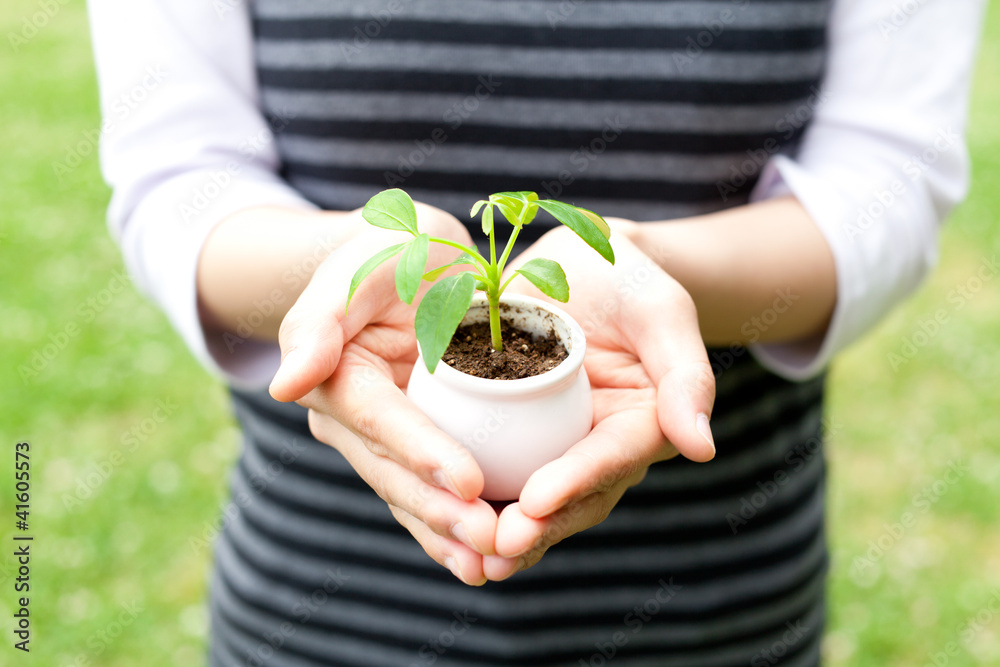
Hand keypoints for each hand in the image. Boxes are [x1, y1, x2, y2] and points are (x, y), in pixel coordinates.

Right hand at [268, 203, 497, 584]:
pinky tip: (490, 560)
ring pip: (411, 497)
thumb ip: (321, 317)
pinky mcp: (414, 452)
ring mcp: (382, 442)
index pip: (381, 420)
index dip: (423, 452)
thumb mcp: (360, 264)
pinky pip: (429, 496)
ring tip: (495, 562)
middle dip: (441, 510)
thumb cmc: (388, 254)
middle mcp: (352, 421)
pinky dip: (455, 530)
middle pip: (395, 473)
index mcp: (336, 376)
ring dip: (449, 535)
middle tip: (492, 537)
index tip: (470, 482)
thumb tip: (286, 385)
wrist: (411, 264)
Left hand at [482, 224, 716, 580]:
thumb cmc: (629, 281)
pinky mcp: (518, 438)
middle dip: (537, 526)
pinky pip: (498, 474)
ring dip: (503, 531)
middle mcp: (599, 447)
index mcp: (641, 424)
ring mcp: (557, 447)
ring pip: (533, 502)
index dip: (574, 481)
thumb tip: (701, 448)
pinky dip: (473, 499)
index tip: (536, 501)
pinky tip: (439, 518)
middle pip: (573, 498)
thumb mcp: (662, 311)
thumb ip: (685, 375)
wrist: (580, 266)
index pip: (610, 458)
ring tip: (469, 554)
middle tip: (497, 547)